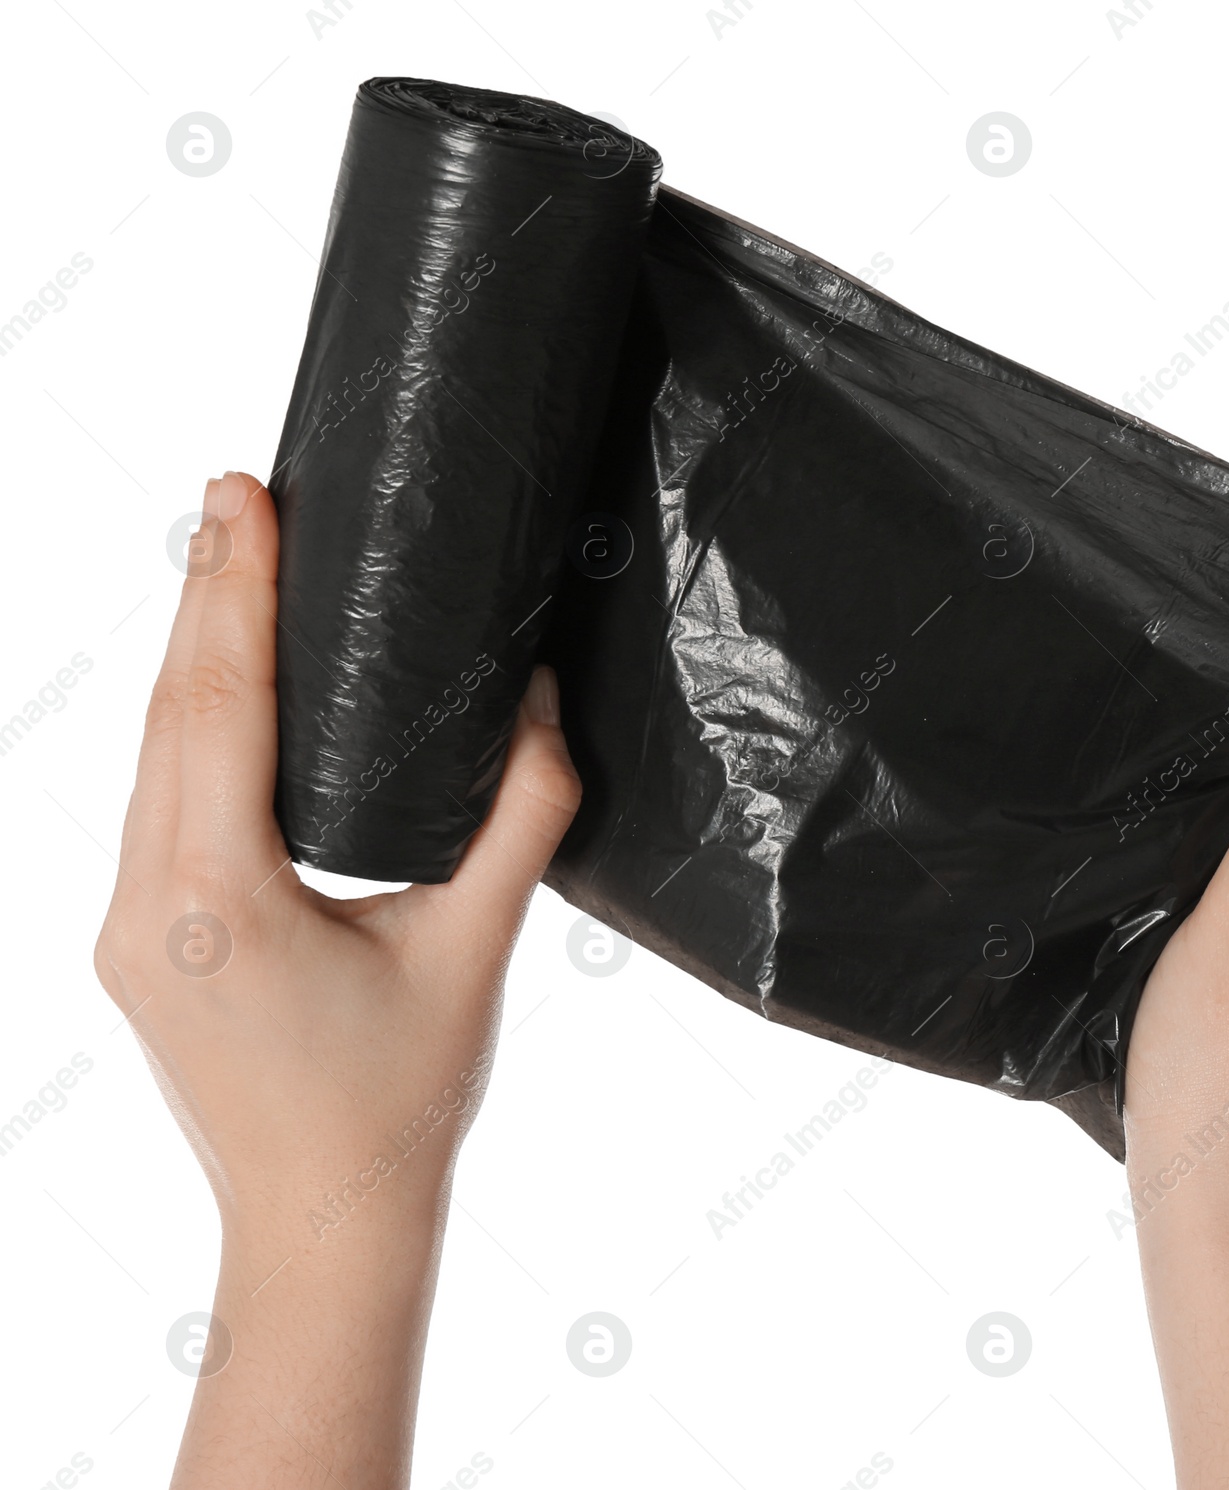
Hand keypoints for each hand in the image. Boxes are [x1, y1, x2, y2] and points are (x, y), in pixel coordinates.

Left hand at [93, 471, 579, 1486]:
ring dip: (187, 656)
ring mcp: (125, 926)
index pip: (218, 709)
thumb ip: (519, 818)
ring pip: (147, 756)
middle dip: (201, 597)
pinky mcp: (138, 940)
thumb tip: (539, 705)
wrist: (322, 1223)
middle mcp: (145, 905)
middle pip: (168, 714)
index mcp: (216, 903)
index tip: (239, 499)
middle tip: (232, 496)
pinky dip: (184, 726)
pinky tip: (213, 683)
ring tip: (226, 564)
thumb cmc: (398, 1105)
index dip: (231, 594)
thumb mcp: (476, 950)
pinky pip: (151, 803)